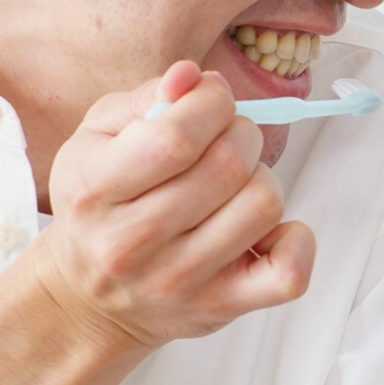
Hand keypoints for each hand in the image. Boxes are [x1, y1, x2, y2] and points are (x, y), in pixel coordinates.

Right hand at [30, 61, 314, 349]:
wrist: (88, 299)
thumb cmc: (101, 206)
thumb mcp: (98, 139)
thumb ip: (148, 98)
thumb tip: (193, 78)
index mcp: (94, 189)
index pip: (177, 137)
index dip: (212, 103)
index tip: (212, 100)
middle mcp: (132, 241)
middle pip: (229, 166)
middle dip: (242, 134)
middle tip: (226, 140)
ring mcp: (178, 280)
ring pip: (263, 205)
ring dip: (262, 180)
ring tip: (236, 186)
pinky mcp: (219, 306)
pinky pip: (288, 272)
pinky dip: (295, 240)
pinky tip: (265, 230)